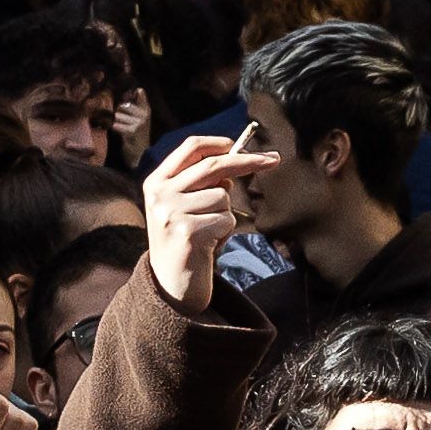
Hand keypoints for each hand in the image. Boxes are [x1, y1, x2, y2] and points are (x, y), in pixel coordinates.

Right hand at [139, 133, 247, 304]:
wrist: (170, 285)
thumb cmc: (184, 241)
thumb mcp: (182, 206)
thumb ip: (200, 182)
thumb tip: (236, 158)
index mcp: (156, 182)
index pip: (190, 148)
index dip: (217, 143)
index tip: (238, 144)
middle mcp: (160, 194)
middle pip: (213, 167)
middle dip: (248, 161)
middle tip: (274, 160)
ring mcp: (171, 213)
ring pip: (222, 197)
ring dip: (225, 215)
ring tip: (209, 232)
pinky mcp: (187, 232)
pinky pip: (226, 220)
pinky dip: (225, 232)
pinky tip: (209, 245)